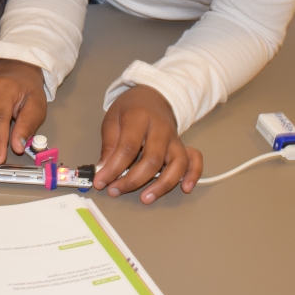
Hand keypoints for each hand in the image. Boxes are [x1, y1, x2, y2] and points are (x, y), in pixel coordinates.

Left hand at [94, 85, 202, 204]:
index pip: (128, 148)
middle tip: (115, 191)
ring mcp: (175, 137)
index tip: (100, 182)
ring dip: (161, 185)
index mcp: (139, 117)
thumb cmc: (130, 109)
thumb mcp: (112, 120)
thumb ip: (109, 145)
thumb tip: (103, 171)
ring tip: (146, 199)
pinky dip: (193, 174)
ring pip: (176, 163)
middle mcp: (161, 128)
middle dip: (132, 181)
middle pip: (152, 159)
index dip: (113, 168)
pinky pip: (194, 160)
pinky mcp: (183, 145)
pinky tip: (185, 188)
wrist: (152, 95)